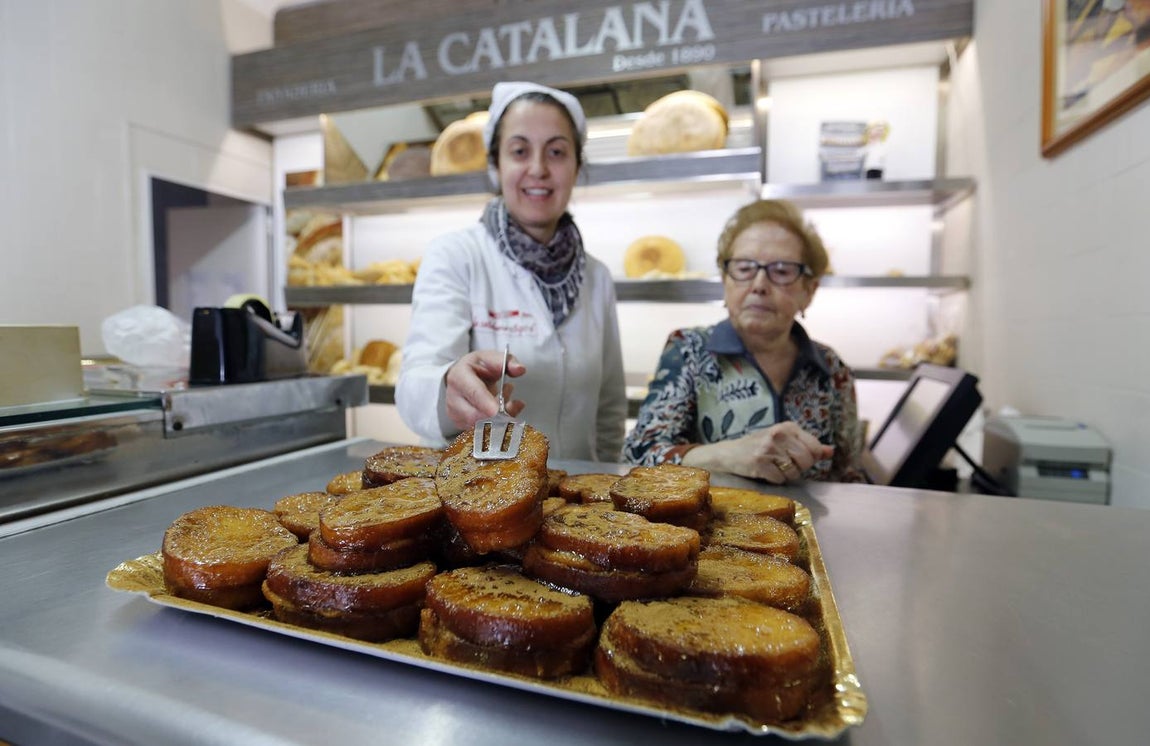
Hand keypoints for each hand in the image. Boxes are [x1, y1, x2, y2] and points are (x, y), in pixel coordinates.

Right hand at [444, 349, 526, 429]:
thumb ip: (508, 362)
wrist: (463, 377)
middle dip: (500, 413)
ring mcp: (455, 413)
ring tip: (506, 400)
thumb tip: (520, 369)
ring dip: (500, 418)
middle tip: (514, 401)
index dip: (485, 403)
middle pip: (476, 415)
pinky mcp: (461, 425)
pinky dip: (496, 424)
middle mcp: (454, 397)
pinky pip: (482, 431)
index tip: (497, 410)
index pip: (473, 393)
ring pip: (481, 426)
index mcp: (459, 377)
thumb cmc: (478, 367)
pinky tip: (501, 411)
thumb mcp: (493, 358)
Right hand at [682, 422, 832, 483]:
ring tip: (773, 467)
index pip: (815, 448)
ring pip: (794, 472)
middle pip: (806, 461)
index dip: (809, 459)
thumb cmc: (760, 446)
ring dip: (785, 475)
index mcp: (788, 427)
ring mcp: (768, 448)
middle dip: (798, 468)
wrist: (729, 453)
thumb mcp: (785, 440)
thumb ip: (809, 445)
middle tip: (784, 464)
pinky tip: (765, 472)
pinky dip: (774, 480)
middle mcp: (779, 434)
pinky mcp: (759, 463)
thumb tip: (831, 451)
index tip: (797, 458)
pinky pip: (779, 479)